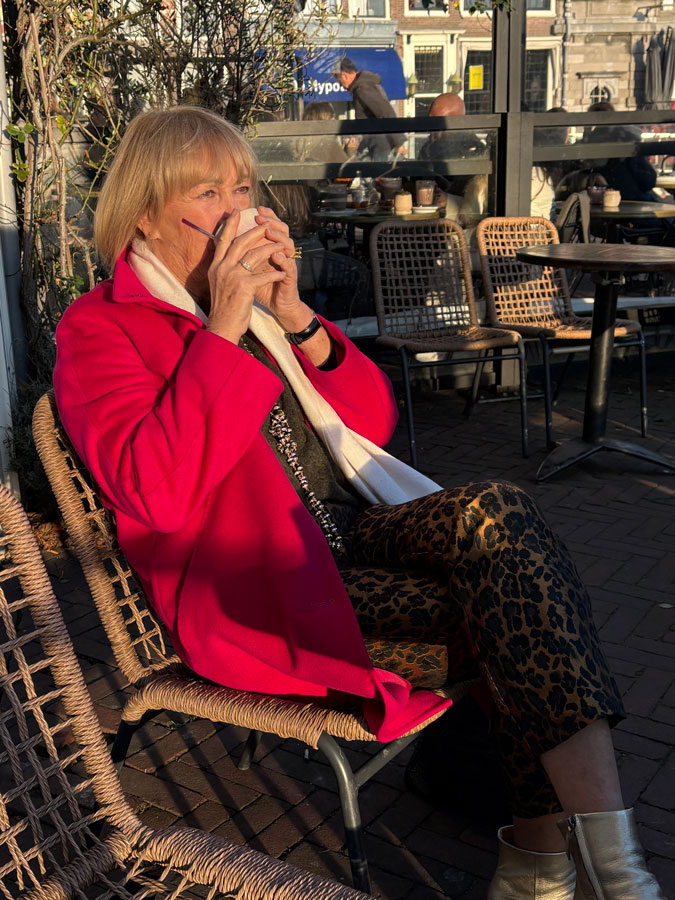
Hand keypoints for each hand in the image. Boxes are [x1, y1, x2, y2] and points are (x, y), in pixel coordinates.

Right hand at [205, 209, 286, 342]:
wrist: (222, 326)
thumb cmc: (224, 306)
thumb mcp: (219, 283)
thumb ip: (224, 268)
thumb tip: (230, 255)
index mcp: (215, 266)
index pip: (222, 240)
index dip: (230, 225)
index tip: (237, 211)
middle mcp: (221, 268)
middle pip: (240, 243)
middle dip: (255, 231)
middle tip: (267, 224)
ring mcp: (232, 276)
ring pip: (253, 255)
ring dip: (270, 249)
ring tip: (282, 246)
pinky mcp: (243, 287)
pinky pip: (262, 275)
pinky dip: (274, 273)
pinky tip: (282, 273)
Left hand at [247, 207, 313, 333]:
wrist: (276, 306)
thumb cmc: (260, 287)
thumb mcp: (247, 269)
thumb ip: (239, 254)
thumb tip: (219, 241)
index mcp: (270, 248)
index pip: (270, 227)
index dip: (264, 216)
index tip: (255, 208)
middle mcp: (281, 252)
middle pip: (281, 230)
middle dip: (270, 221)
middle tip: (260, 215)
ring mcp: (287, 263)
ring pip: (288, 244)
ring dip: (278, 237)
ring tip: (268, 231)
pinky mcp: (291, 277)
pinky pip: (290, 266)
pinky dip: (284, 261)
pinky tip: (277, 256)